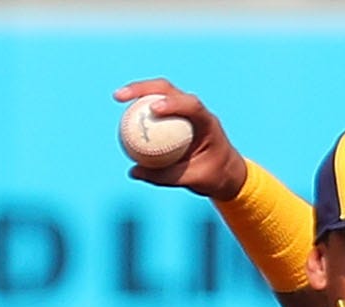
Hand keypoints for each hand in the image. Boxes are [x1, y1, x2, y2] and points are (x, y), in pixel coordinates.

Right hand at [112, 79, 249, 199]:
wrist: (227, 172)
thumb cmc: (214, 175)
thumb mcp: (194, 180)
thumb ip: (166, 177)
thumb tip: (134, 172)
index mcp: (209, 123)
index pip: (192, 106)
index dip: (172, 103)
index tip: (153, 109)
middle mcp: (197, 111)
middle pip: (169, 90)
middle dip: (145, 88)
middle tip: (122, 96)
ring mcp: (186, 110)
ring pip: (160, 92)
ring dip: (139, 90)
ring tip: (117, 97)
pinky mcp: (176, 114)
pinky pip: (156, 106)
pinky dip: (141, 106)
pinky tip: (124, 113)